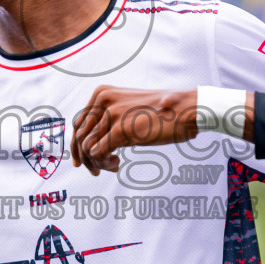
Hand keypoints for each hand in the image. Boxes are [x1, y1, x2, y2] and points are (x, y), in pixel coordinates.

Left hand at [71, 87, 198, 174]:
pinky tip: (117, 164)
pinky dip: (103, 163)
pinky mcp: (119, 131)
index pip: (78, 123)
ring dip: (97, 162)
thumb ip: (111, 118)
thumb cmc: (163, 112)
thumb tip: (93, 141)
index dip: (78, 145)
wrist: (187, 109)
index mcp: (102, 93)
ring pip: (86, 147)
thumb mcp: (130, 108)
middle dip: (84, 157)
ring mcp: (110, 115)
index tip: (86, 160)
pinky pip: (96, 153)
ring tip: (114, 165)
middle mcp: (102, 101)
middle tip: (96, 170)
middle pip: (79, 136)